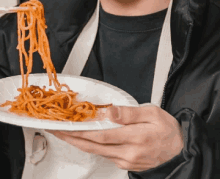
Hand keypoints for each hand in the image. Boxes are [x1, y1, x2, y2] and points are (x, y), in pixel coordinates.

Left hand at [46, 105, 183, 171]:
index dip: (80, 130)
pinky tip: (84, 139)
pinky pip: (104, 155)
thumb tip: (111, 111)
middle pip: (93, 146)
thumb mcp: (153, 114)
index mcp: (135, 138)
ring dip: (78, 142)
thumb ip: (130, 113)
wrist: (180, 151)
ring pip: (96, 152)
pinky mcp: (125, 164)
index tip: (66, 125)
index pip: (101, 135)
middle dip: (72, 138)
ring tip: (65, 133)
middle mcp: (127, 153)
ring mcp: (125, 161)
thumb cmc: (168, 131)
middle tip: (57, 130)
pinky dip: (91, 146)